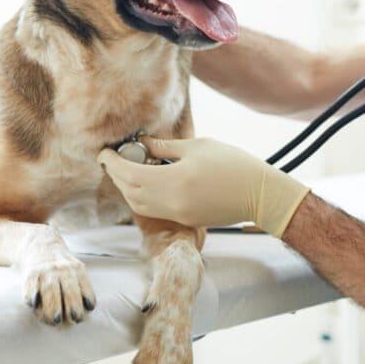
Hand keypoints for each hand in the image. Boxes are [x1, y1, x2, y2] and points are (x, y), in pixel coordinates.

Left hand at [97, 137, 309, 237]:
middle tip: (113, 158)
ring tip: (129, 168)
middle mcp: (172, 202)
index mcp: (174, 180)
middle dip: (116, 175)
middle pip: (129, 192)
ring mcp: (178, 214)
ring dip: (127, 188)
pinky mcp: (186, 220)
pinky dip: (143, 196)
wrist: (260, 194)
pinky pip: (154, 210)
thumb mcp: (198, 147)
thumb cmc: (233, 164)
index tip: (104, 152)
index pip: (129, 174)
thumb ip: (166, 147)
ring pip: (138, 205)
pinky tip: (148, 180)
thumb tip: (142, 144)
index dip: (112, 162)